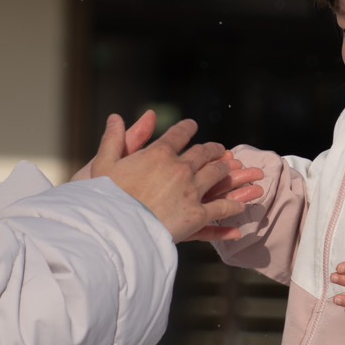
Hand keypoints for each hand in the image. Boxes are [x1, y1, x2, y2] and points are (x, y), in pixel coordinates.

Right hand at [88, 113, 262, 242]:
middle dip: (212, 149)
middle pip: (203, 153)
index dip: (186, 128)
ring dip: (226, 170)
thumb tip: (115, 116)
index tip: (192, 125)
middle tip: (218, 149)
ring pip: (216, 175)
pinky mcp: (197, 215)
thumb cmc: (106, 198)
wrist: (117, 229)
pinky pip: (221, 207)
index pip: (178, 135)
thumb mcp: (104, 164)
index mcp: (159, 153)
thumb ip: (113, 139)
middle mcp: (180, 168)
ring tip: (233, 169)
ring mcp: (192, 191)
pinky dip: (233, 205)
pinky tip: (240, 205)